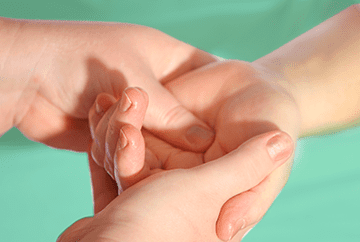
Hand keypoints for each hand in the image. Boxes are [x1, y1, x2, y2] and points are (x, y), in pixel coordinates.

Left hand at [0, 17, 215, 150]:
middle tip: (205, 155)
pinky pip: (133, 147)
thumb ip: (172, 113)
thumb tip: (206, 142)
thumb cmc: (77, 57)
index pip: (207, 74)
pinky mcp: (116, 131)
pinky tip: (123, 148)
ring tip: (146, 147)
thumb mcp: (134, 79)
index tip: (238, 119)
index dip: (222, 96)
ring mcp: (135, 110)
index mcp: (165, 59)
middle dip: (188, 132)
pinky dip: (127, 150)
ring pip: (160, 135)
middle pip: (186, 113)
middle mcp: (154, 86)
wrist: (24, 76)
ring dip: (149, 143)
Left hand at [88, 60, 299, 240]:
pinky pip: (124, 121)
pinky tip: (103, 98)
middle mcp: (173, 175)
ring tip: (105, 99)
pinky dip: (110, 112)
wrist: (261, 87)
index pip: (156, 194)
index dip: (134, 168)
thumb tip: (227, 235)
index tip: (127, 136)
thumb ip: (251, 198)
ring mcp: (160, 147)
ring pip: (120, 145)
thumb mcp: (267, 164)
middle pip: (129, 168)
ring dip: (108, 124)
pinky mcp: (154, 124)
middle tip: (108, 111)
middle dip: (115, 141)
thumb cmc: (270, 124)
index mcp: (196, 193)